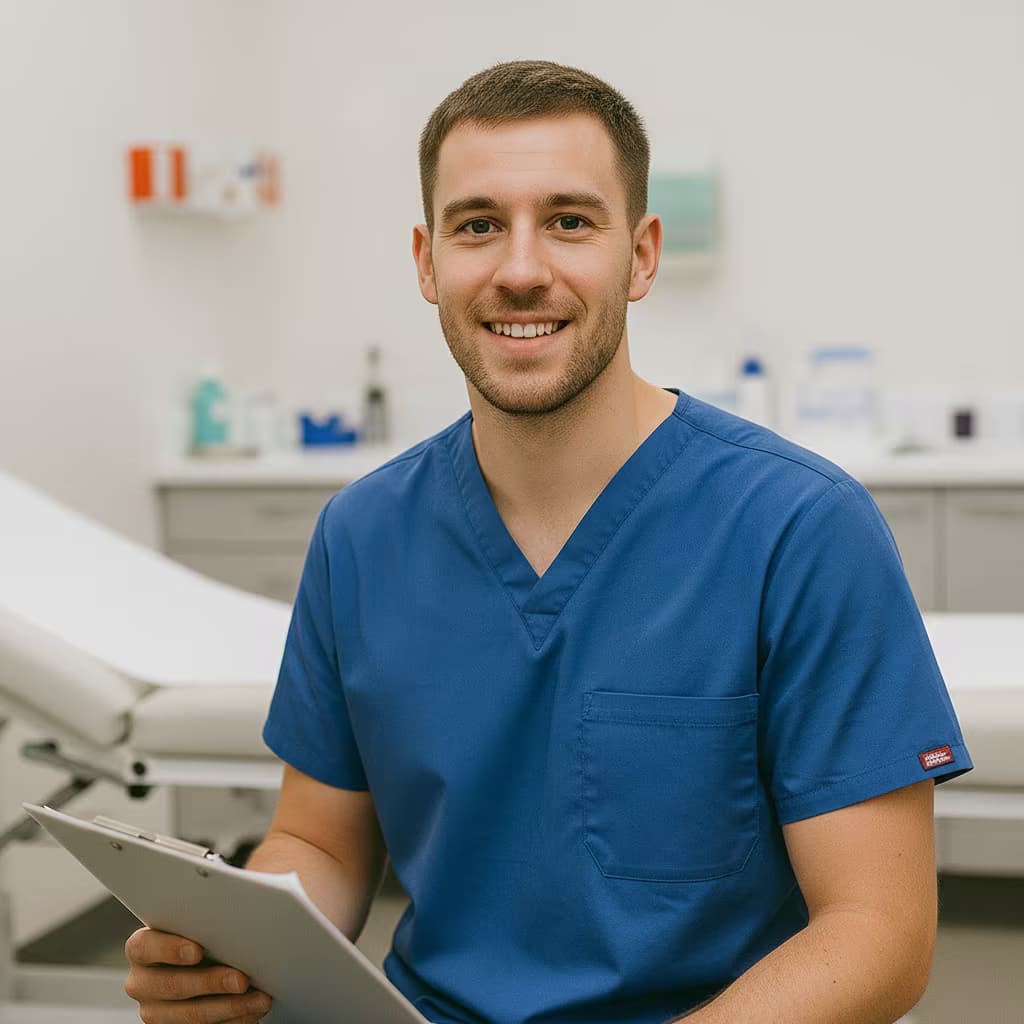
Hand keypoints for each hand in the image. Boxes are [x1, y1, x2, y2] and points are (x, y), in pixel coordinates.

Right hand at [124, 927, 272, 1022]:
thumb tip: (239, 910)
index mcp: (142, 948)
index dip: (169, 949)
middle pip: (172, 985)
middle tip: (242, 980)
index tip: (197, 950)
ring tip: (260, 999)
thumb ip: (207, 917)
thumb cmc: (206, 932)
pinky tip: (253, 1010)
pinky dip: (234, 1020)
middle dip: (211, 983)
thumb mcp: (200, 922)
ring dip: (230, 1007)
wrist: (209, 963)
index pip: (144, 946)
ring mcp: (155, 1010)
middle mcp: (142, 981)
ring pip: (190, 1015)